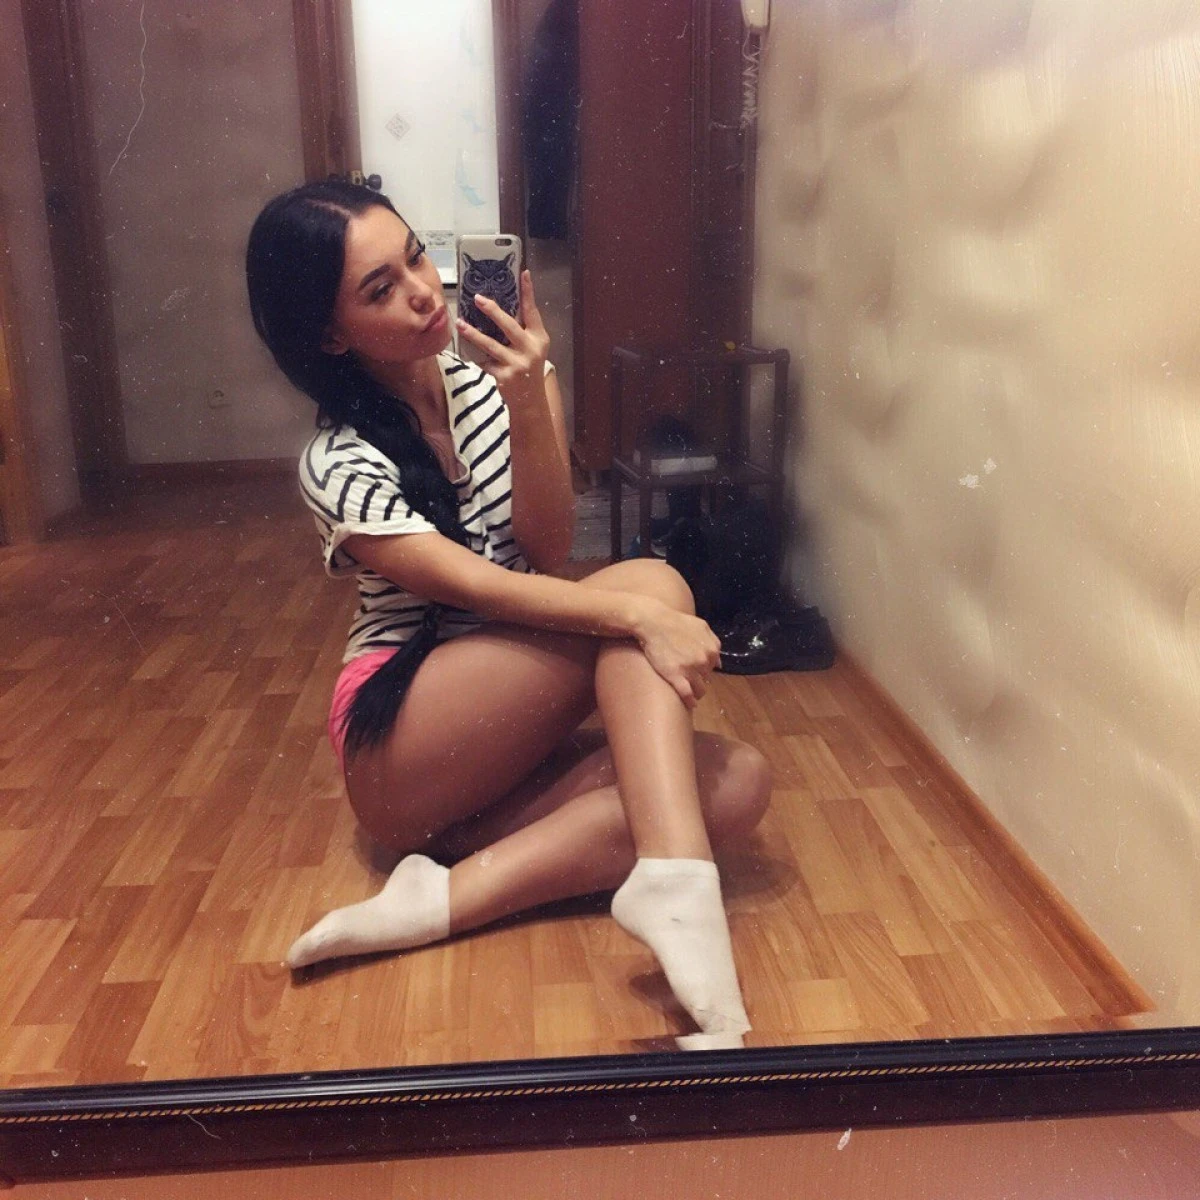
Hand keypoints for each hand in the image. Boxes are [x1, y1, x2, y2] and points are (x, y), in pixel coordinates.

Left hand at [455, 270, 550, 411]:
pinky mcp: (503, 377)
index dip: (528, 292)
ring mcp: (517, 365)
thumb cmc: (529, 367)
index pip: (533, 312)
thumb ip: (522, 329)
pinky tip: (463, 350)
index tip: (524, 273)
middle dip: (493, 311)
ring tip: (460, 324)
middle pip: (509, 326)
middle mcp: (530, 350)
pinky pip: (484, 362)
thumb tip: (497, 306)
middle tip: (478, 298)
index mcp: (539, 339)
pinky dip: (474, 356)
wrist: (530, 400)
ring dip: (473, 334)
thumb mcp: (533, 347)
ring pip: (491, 345)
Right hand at [630, 598, 722, 708]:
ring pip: (700, 690)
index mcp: (712, 649)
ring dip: (697, 692)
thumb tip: (719, 662)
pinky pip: (687, 695)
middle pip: (707, 678)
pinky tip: (691, 704)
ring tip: (692, 693)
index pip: (714, 666)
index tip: (697, 669)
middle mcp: (704, 660)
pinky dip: (690, 701)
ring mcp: (690, 670)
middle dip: (700, 678)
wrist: (654, 623)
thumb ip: (713, 642)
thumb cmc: (676, 622)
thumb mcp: (701, 627)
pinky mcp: (675, 677)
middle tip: (690, 676)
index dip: (705, 668)